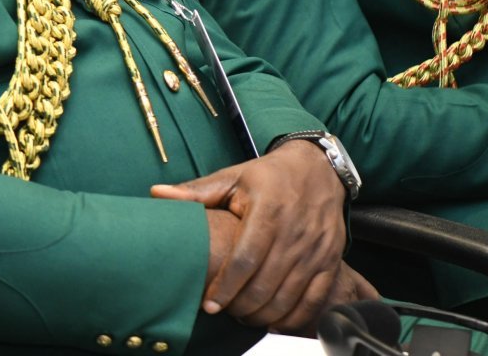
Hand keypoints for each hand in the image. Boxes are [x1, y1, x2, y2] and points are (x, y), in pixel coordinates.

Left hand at [153, 140, 347, 326]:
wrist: (317, 168)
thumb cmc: (269, 175)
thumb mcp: (232, 177)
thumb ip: (196, 192)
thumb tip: (156, 193)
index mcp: (268, 211)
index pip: (244, 260)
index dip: (225, 287)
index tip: (210, 305)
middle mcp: (294, 232)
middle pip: (265, 284)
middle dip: (241, 306)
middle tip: (225, 311)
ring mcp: (316, 248)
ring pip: (289, 296)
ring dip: (264, 314)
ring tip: (244, 315)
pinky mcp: (331, 260)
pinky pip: (315, 299)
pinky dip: (295, 317)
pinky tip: (276, 320)